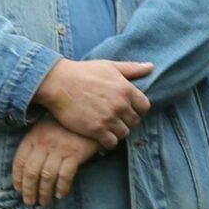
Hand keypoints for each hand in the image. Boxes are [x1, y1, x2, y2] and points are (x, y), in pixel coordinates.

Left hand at [12, 118, 100, 206]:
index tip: (18, 189)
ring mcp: (59, 148)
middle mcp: (44, 143)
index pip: (19, 161)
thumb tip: (27, 168)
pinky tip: (60, 194)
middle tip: (29, 202)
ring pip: (47, 176)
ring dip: (44, 192)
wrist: (89, 116)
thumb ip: (35, 144)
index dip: (17, 178)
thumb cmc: (65, 125)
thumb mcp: (44, 128)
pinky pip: (65, 175)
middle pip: (31, 172)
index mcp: (33, 137)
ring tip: (44, 202)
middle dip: (29, 190)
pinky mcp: (75, 153)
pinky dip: (61, 187)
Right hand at [34, 58, 153, 147]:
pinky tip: (100, 135)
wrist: (57, 82)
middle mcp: (120, 105)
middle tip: (115, 119)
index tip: (128, 110)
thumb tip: (151, 66)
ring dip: (117, 132)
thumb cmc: (83, 72)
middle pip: (134, 121)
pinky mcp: (95, 129)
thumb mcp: (110, 66)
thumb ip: (132, 69)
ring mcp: (108, 118)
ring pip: (124, 133)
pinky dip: (108, 141)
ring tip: (107, 127)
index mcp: (126, 89)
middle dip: (126, 121)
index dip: (137, 110)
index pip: (145, 107)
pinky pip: (111, 143)